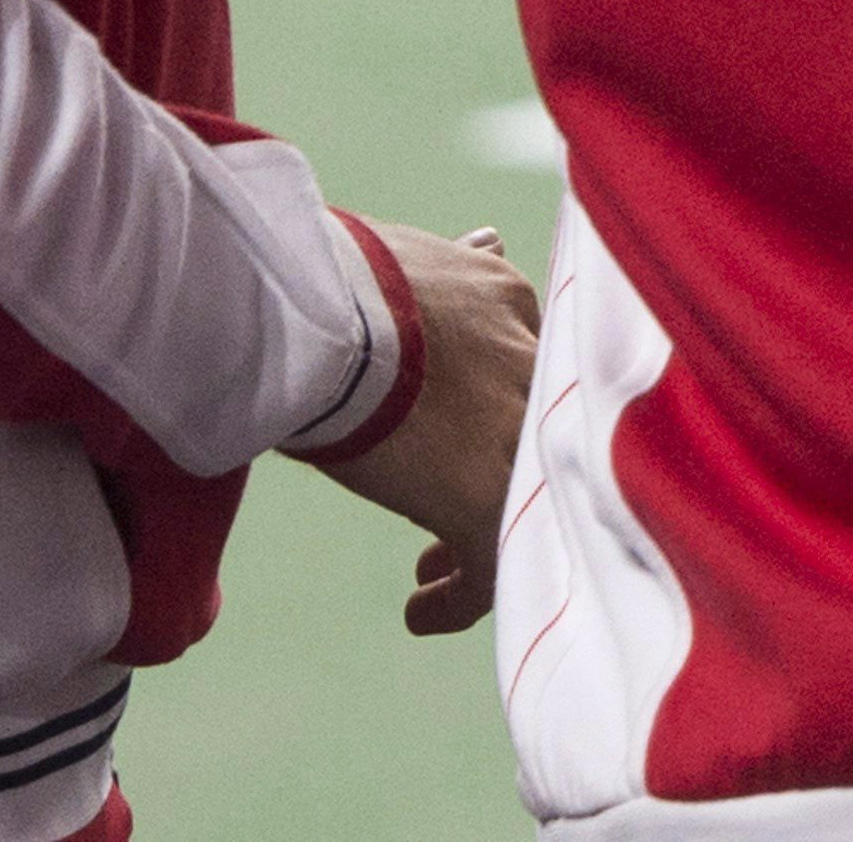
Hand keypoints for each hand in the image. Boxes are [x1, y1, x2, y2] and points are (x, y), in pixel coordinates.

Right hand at [312, 217, 537, 634]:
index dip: (492, 403)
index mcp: (508, 300)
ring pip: (525, 504)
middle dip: (498, 472)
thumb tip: (490, 241)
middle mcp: (531, 363)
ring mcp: (517, 430)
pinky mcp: (488, 495)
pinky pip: (491, 564)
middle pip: (535, 435)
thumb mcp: (410, 259)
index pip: (522, 361)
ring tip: (437, 568)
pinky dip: (462, 596)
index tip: (455, 428)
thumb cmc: (336, 279)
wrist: (318, 315)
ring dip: (484, 539)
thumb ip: (458, 265)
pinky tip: (422, 612)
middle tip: (454, 503)